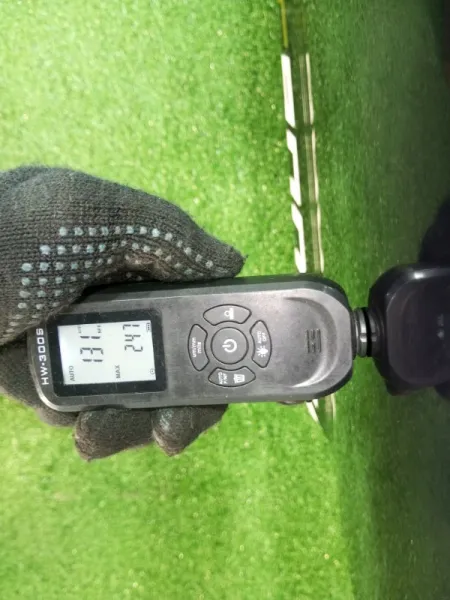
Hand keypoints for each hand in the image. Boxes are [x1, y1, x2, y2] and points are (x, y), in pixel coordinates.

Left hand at [0, 165, 244, 458]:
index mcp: (130, 252)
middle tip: (171, 434)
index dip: (229, 336)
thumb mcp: (85, 212)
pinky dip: (91, 420)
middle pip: (180, 357)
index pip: (202, 298)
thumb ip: (167, 234)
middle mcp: (114, 295)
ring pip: (139, 393)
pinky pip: (94, 407)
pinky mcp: (53, 374)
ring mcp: (85, 338)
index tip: (252, 380)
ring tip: (95, 433)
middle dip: (181, 400)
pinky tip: (76, 421)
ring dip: (129, 420)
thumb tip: (234, 258)